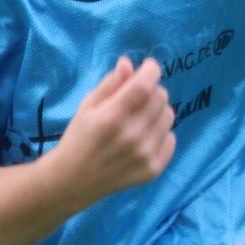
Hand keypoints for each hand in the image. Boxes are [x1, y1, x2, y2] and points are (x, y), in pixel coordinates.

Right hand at [53, 56, 175, 202]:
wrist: (73, 180)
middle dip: (151, 91)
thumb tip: (129, 64)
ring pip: (168, 116)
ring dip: (157, 112)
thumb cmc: (78, 138)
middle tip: (137, 98)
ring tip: (139, 119)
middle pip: (160, 98)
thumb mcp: (87, 107)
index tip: (148, 67)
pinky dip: (160, 134)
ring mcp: (145, 154)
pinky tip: (143, 138)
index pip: (144, 85)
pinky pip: (171, 139)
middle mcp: (132, 135)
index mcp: (111, 117)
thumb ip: (110, 84)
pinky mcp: (153, 168)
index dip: (151, 71)